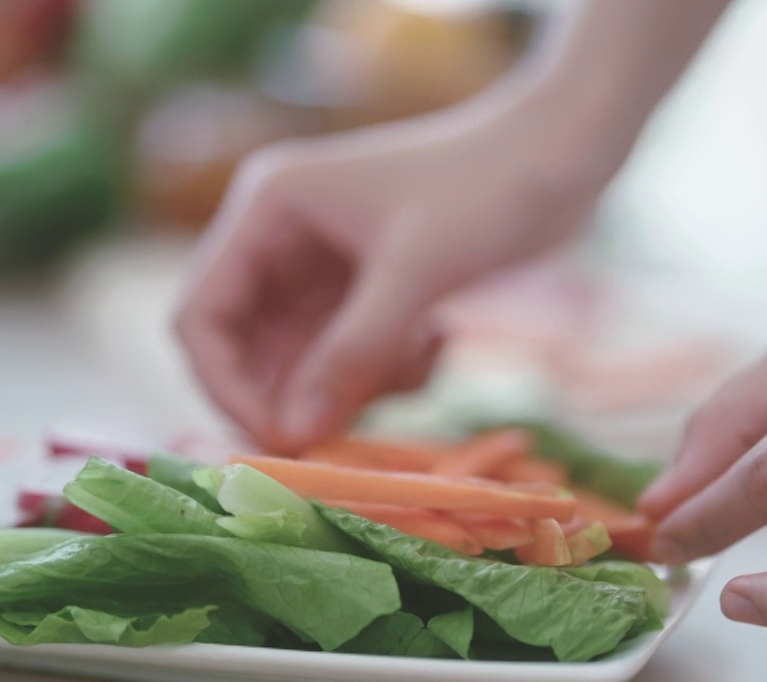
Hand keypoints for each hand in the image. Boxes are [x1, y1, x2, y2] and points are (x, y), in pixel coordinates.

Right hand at [175, 108, 597, 452]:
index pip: (203, 313)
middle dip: (297, 395)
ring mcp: (323, 267)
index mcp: (268, 209)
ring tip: (414, 359)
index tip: (279, 439)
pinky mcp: (366, 290)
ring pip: (303, 364)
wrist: (562, 156)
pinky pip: (348, 358)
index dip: (227, 385)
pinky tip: (436, 343)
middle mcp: (282, 238)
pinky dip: (385, 372)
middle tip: (347, 433)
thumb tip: (294, 433)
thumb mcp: (415, 273)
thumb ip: (352, 352)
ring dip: (353, 385)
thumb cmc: (486, 191)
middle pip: (246, 349)